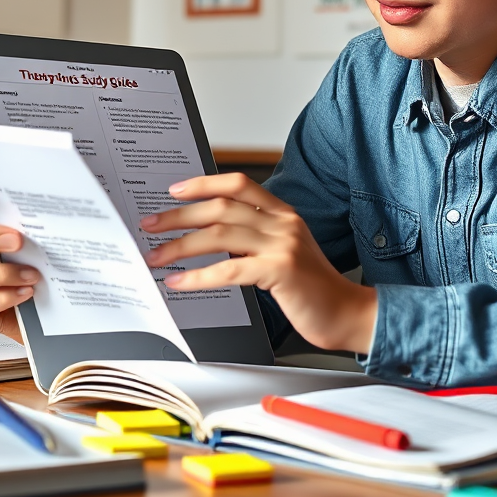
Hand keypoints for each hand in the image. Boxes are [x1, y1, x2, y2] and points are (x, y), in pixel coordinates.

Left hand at [142, 173, 376, 352]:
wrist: (346, 313)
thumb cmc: (311, 289)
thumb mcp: (283, 253)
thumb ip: (255, 240)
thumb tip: (211, 237)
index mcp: (283, 213)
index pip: (240, 184)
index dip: (205, 183)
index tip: (175, 190)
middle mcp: (283, 223)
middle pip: (222, 207)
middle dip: (179, 216)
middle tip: (151, 225)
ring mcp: (283, 245)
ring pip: (220, 234)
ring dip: (181, 245)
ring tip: (156, 257)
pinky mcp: (281, 270)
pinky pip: (229, 269)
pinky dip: (199, 276)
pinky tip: (180, 282)